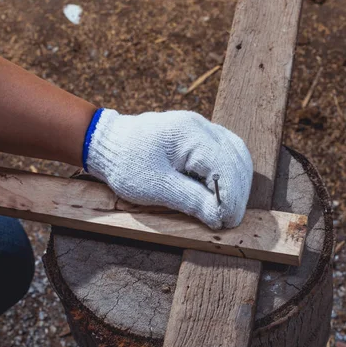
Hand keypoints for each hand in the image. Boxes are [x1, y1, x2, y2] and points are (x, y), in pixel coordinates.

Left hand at [83, 109, 252, 228]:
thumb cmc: (126, 164)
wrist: (108, 143)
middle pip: (236, 159)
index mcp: (188, 133)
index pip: (224, 165)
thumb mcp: (155, 187)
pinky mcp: (201, 136)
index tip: (227, 221)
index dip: (231, 196)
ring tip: (228, 209)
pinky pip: (227, 152)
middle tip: (229, 220)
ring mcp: (202, 128)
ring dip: (237, 183)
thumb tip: (219, 217)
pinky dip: (230, 173)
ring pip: (237, 154)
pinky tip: (224, 192)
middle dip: (237, 192)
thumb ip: (190, 200)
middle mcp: (201, 126)